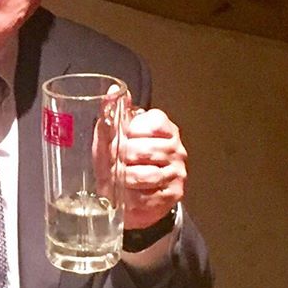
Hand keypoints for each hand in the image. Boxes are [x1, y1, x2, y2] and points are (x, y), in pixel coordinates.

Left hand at [117, 107, 186, 229]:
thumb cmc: (123, 159)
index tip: (118, 139)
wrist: (130, 193)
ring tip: (115, 178)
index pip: (152, 123)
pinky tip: (125, 194)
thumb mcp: (115, 134)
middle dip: (120, 158)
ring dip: (124, 179)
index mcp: (164, 127)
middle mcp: (175, 148)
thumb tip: (113, 90)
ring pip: (145, 175)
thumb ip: (114, 112)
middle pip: (143, 150)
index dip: (129, 132)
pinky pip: (147, 196)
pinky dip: (131, 197)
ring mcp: (176, 171)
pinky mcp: (173, 193)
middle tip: (110, 163)